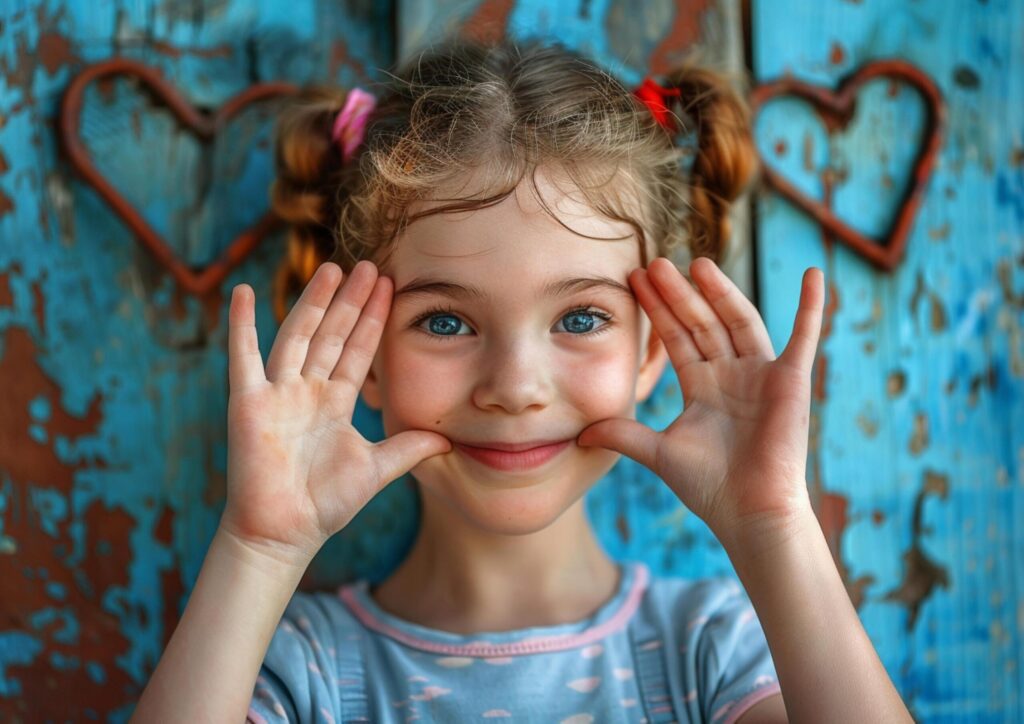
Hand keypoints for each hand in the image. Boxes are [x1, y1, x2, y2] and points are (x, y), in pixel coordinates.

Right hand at [220, 261, 450, 563]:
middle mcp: (306, 391)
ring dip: (313, 301)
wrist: (285, 533)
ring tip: (330, 267)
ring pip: (298, 336)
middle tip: (368, 264)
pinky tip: (244, 292)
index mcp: (335, 402)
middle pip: (332, 335)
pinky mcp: (248, 403)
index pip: (358, 351)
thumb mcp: (378, 468)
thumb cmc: (326, 504)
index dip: (372, 320)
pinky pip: (244, 357)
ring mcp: (277, 393)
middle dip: (350, 301)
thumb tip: (450, 440)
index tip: (389, 286)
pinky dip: (241, 325)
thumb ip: (409, 448)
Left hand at [577, 256, 823, 547]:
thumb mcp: (656, 453)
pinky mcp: (792, 382)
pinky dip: (811, 307)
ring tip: (698, 262)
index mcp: (702, 386)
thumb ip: (621, 435)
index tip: (634, 279)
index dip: (656, 309)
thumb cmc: (709, 488)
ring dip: (721, 292)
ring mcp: (762, 375)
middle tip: (655, 262)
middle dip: (678, 294)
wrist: (750, 513)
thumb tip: (577, 434)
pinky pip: (804, 338)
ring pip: (738, 322)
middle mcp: (731, 374)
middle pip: (702, 322)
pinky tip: (813, 273)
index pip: (675, 337)